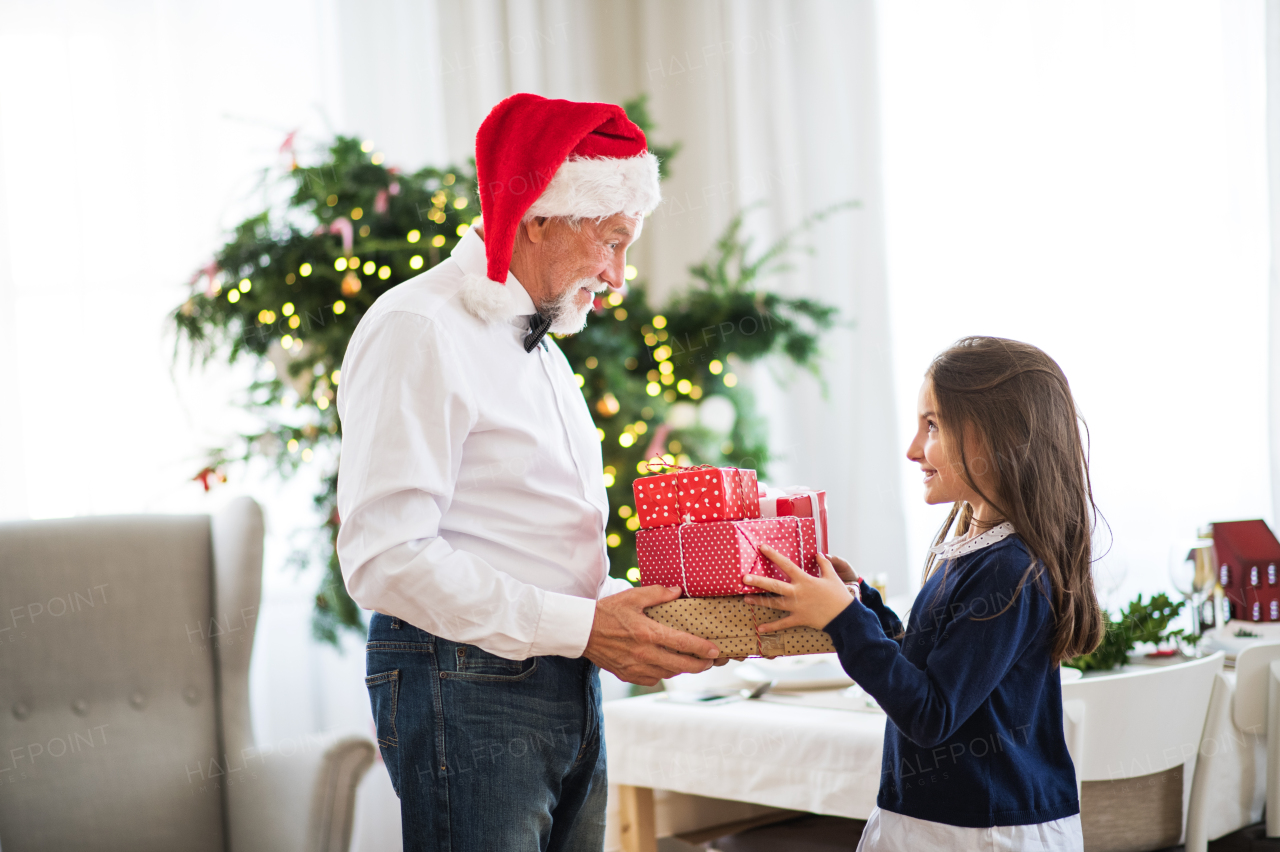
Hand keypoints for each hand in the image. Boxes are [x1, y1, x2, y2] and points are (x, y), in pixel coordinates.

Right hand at [584, 585, 720, 685]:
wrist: (582, 631)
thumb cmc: (607, 612)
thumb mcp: (632, 597)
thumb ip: (657, 593)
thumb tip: (678, 592)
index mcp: (647, 633)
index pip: (682, 643)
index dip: (701, 648)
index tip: (715, 651)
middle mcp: (644, 654)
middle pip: (680, 665)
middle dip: (699, 665)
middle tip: (710, 661)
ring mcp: (636, 667)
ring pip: (668, 674)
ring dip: (682, 669)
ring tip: (692, 662)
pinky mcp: (628, 675)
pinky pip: (653, 679)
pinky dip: (663, 673)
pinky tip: (666, 666)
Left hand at [742, 546, 854, 631]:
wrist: (845, 617)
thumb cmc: (839, 595)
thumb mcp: (832, 576)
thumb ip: (824, 564)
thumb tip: (818, 553)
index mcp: (805, 580)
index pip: (786, 565)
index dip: (773, 555)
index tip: (761, 547)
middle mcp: (797, 592)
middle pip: (774, 585)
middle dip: (758, 582)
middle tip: (744, 578)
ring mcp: (796, 607)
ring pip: (774, 603)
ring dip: (759, 601)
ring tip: (745, 599)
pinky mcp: (799, 619)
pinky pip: (783, 624)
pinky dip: (771, 627)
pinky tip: (760, 628)